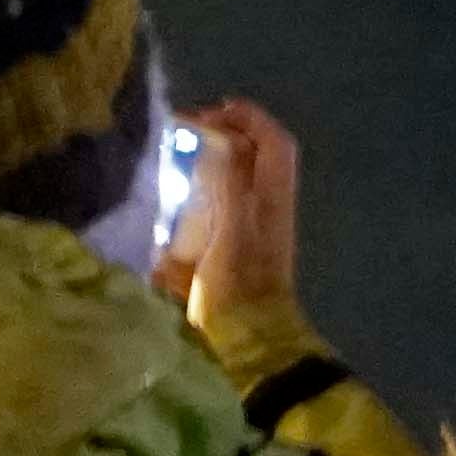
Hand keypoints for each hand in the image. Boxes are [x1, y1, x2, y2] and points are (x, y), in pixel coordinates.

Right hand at [151, 99, 303, 342]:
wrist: (249, 341)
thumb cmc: (238, 287)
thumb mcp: (230, 231)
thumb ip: (226, 183)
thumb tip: (217, 142)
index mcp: (273, 196)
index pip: (273, 140)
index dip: (246, 117)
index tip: (207, 114)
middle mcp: (270, 205)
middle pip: (260, 154)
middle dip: (228, 134)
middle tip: (189, 132)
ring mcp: (257, 225)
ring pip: (245, 176)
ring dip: (219, 159)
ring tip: (182, 156)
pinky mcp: (240, 244)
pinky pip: (229, 200)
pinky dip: (210, 186)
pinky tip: (182, 195)